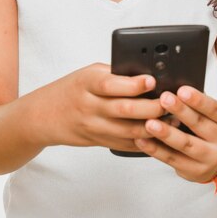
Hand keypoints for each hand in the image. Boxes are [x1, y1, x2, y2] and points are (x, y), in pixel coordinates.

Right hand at [42, 63, 166, 152]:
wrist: (44, 115)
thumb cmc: (72, 88)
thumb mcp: (89, 74)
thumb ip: (114, 74)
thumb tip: (147, 73)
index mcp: (87, 83)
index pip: (111, 85)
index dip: (133, 84)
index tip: (152, 80)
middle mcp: (89, 106)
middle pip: (124, 110)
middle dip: (151, 107)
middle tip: (170, 102)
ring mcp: (93, 126)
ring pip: (128, 131)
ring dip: (152, 127)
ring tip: (172, 120)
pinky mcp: (98, 141)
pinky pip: (124, 144)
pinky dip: (144, 141)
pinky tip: (159, 135)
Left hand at [133, 86, 216, 182]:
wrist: (216, 158)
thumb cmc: (207, 127)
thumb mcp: (210, 114)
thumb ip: (195, 104)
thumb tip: (171, 88)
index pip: (215, 109)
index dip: (198, 100)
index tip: (182, 90)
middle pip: (199, 124)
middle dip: (180, 111)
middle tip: (164, 99)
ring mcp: (210, 159)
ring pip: (185, 144)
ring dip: (166, 133)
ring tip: (150, 122)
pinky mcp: (194, 171)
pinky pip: (172, 159)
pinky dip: (155, 149)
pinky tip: (142, 139)